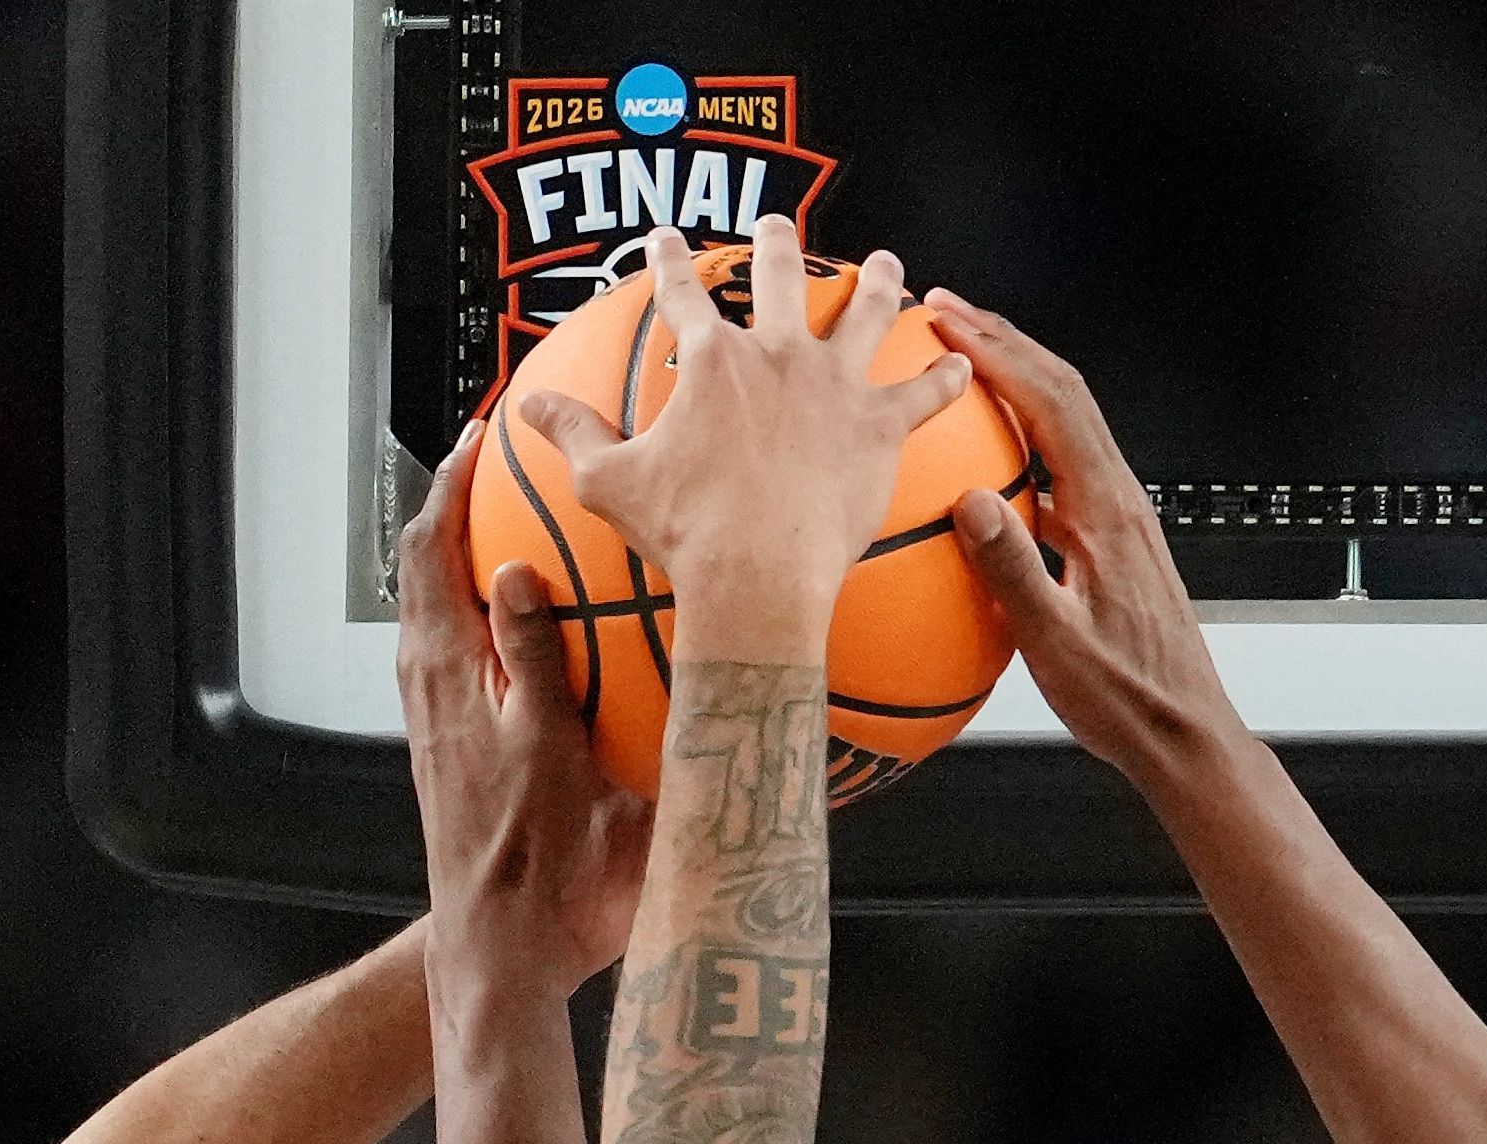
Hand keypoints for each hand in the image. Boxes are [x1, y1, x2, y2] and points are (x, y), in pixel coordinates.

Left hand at [398, 420, 653, 994]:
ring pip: (444, 609)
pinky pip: (468, 653)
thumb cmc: (534, 856)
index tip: (476, 436)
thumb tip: (512, 573)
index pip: (428, 554)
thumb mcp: (547, 748)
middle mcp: (431, 685)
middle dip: (455, 507)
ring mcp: (442, 715)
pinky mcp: (460, 744)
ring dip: (470, 555)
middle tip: (495, 461)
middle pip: (425, 570)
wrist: (506, 942)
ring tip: (516, 518)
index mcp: (445, 674)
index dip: (447, 488)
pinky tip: (540, 616)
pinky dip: (492, 611)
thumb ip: (532, 659)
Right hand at [520, 218, 972, 652]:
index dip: (671, 260)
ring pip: (864, 313)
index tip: (667, 238)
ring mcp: (833, 386)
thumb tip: (526, 407)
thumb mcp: (607, 481)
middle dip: (776, 242)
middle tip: (776, 224)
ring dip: (877, 283)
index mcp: (711, 360)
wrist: (757, 575)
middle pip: (779, 278)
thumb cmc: (682, 532)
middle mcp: (776, 354)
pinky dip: (942, 378)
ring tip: (886, 264)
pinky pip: (922, 394)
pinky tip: (959, 363)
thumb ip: (571, 433)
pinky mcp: (879, 427)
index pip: (682, 292)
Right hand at [926, 289, 1252, 786]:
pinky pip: (1059, 463)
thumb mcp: (1056, 644)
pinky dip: (1019, 431)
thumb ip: (1012, 571)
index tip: (949, 320)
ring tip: (960, 355)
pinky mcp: (1107, 538)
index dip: (999, 351)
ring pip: (1064, 421)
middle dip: (1003, 340)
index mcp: (1109, 514)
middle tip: (945, 311)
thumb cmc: (1129, 700)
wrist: (1184, 735)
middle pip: (1062, 393)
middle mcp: (1119, 501)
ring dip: (1014, 377)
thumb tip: (970, 501)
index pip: (1053, 405)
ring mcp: (1116, 516)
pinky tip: (982, 449)